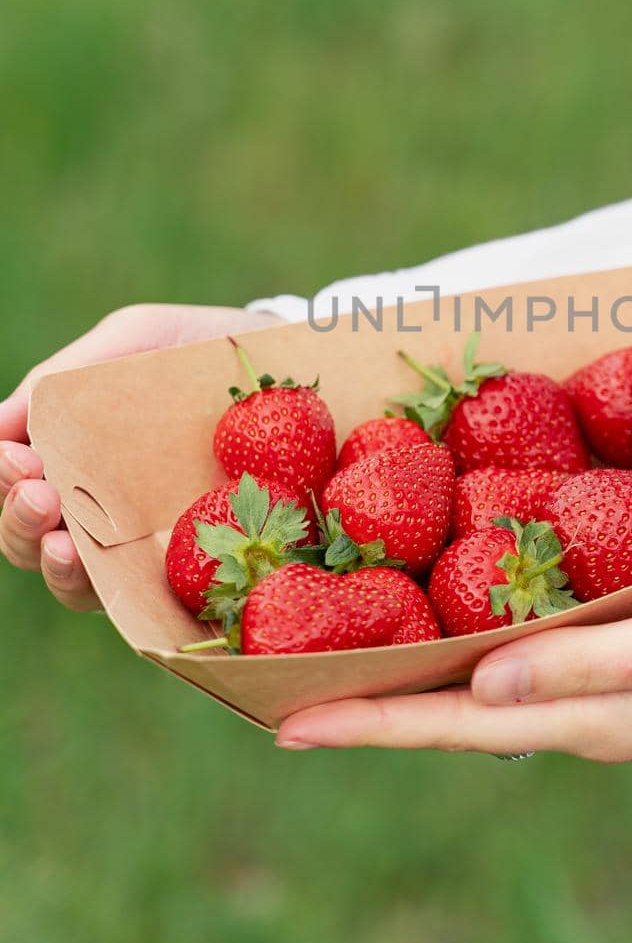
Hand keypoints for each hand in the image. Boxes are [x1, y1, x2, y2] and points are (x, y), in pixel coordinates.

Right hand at [0, 302, 278, 609]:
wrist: (292, 358)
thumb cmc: (202, 350)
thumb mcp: (138, 339)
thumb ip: (70, 372)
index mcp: (76, 460)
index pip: (15, 488)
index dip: (2, 480)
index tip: (16, 459)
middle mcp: (103, 512)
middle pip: (31, 544)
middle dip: (18, 524)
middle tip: (37, 496)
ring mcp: (149, 546)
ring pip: (80, 585)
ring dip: (58, 568)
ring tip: (64, 544)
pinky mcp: (204, 570)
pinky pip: (158, 603)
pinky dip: (129, 599)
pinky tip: (122, 575)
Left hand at [276, 571, 631, 759]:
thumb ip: (587, 666)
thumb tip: (482, 689)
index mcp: (588, 720)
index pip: (453, 727)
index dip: (368, 724)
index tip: (285, 724)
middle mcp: (582, 716)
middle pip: (454, 715)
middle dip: (372, 707)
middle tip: (289, 691)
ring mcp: (605, 694)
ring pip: (486, 689)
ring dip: (417, 678)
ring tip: (350, 657)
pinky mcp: (627, 662)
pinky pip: (529, 659)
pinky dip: (477, 644)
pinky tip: (460, 617)